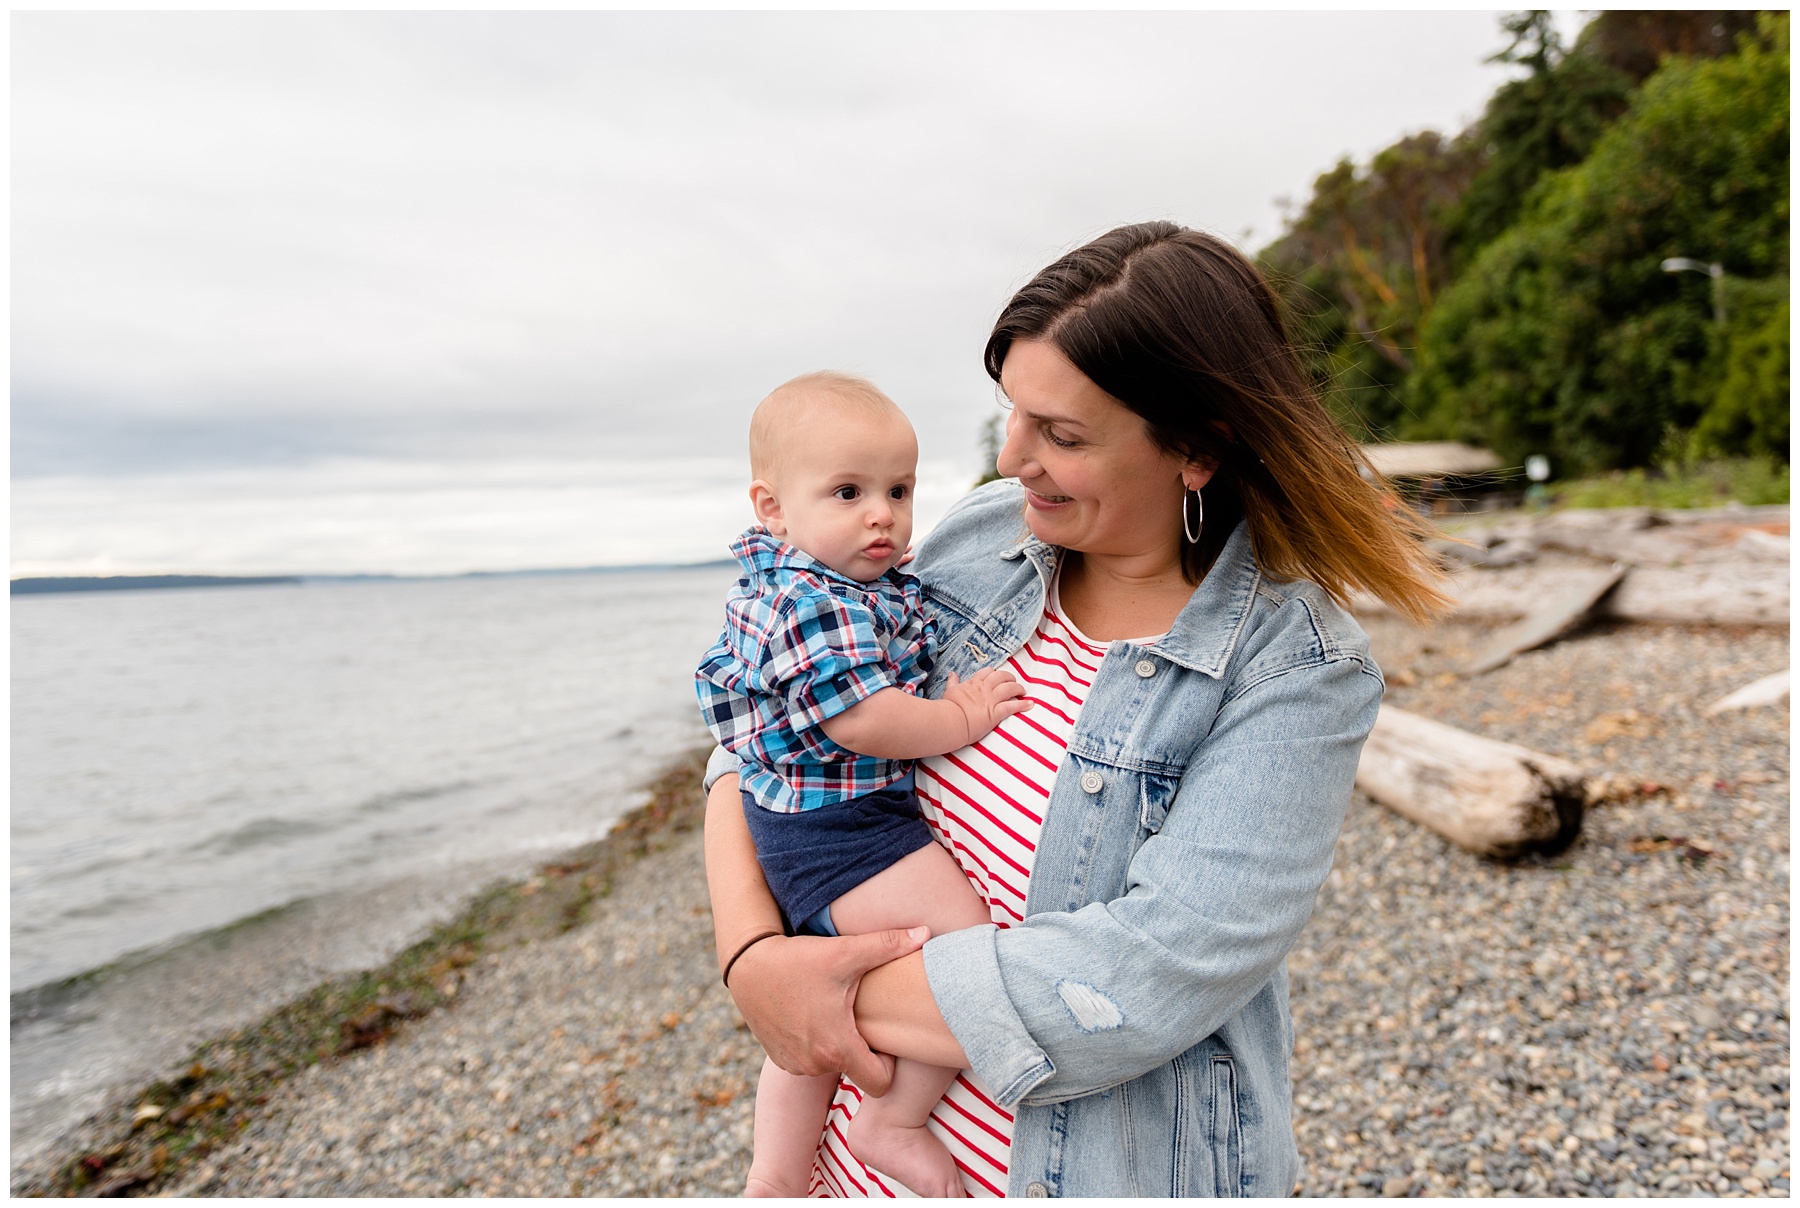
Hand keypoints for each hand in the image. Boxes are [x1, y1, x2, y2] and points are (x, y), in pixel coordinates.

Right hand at [726, 926, 929, 1095]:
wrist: (748, 965)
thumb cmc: (799, 959)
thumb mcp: (845, 952)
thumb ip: (889, 945)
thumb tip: (928, 932)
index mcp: (837, 1047)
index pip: (880, 1085)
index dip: (888, 1065)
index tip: (882, 1038)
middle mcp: (815, 1065)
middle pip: (856, 1073)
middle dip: (863, 1052)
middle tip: (861, 1018)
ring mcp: (795, 1066)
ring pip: (831, 1067)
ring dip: (837, 1047)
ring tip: (834, 1013)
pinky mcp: (780, 1060)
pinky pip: (809, 1062)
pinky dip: (815, 1046)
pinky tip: (813, 1016)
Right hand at [941, 667, 1031, 743]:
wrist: (950, 720)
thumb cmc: (948, 708)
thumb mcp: (949, 691)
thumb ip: (953, 682)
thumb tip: (952, 674)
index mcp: (973, 683)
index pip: (988, 672)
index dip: (996, 673)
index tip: (998, 677)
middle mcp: (984, 689)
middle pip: (1002, 677)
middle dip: (1010, 678)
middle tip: (1014, 682)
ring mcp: (991, 700)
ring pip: (1009, 688)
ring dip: (1018, 688)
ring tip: (1023, 691)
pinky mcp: (996, 713)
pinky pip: (1012, 706)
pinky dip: (1023, 704)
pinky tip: (1030, 704)